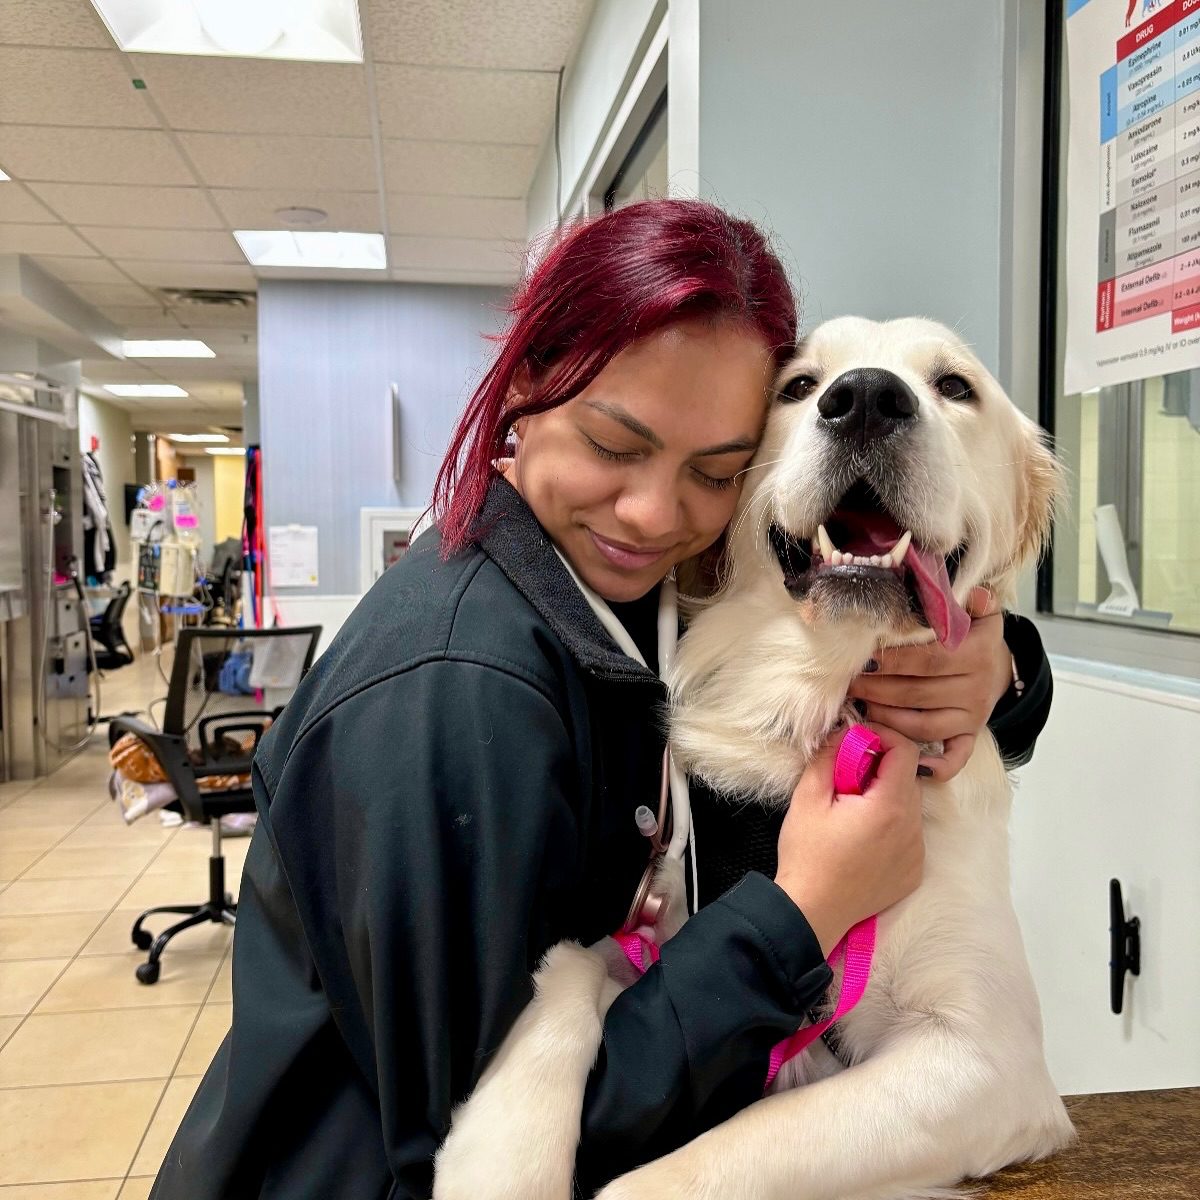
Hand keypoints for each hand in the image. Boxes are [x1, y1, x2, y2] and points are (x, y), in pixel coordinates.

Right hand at [775, 725, 924, 955]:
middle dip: (881, 768)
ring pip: (909, 806)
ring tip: (852, 811)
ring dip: (886, 797)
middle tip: (847, 777)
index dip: (884, 736)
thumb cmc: (807, 854)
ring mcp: (916, 852)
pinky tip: (862, 838)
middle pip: (908, 778)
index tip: (859, 739)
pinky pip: (909, 835)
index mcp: (889, 806)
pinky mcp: (914, 872)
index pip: (906, 751)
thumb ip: (829, 757)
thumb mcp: (808, 798)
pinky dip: (891, 826)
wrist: (812, 911)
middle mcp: (912, 828)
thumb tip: (845, 732)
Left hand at [846, 587, 1011, 782]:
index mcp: (976, 654)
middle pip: (917, 693)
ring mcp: (973, 717)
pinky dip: (933, 764)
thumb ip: (972, 601)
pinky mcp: (970, 736)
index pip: (926, 659)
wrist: (1000, 667)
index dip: (891, 661)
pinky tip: (906, 759)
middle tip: (849, 683)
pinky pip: (953, 756)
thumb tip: (973, 594)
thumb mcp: (979, 613)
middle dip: (877, 689)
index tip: (862, 659)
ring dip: (886, 718)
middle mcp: (976, 689)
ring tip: (859, 706)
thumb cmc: (975, 636)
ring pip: (923, 724)